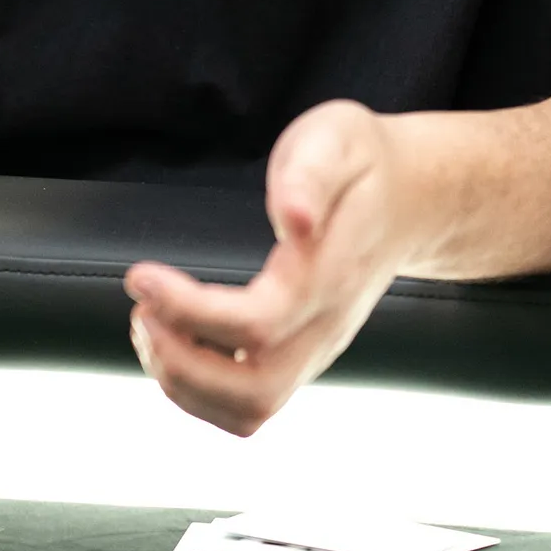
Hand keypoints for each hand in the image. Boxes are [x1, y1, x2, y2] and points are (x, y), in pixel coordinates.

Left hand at [124, 100, 412, 435]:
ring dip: (183, 381)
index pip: (258, 323)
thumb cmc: (362, 166)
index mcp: (329, 275)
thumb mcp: (336, 140)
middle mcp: (326, 327)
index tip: (141, 277)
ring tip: (150, 325)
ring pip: (249, 409)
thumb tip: (293, 219)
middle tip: (143, 308)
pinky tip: (173, 342)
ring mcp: (316, 349)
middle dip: (179, 362)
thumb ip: (309, 176)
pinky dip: (197, 390)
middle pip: (253, 390)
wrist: (410, 199)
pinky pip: (249, 404)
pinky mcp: (301, 357)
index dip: (189, 311)